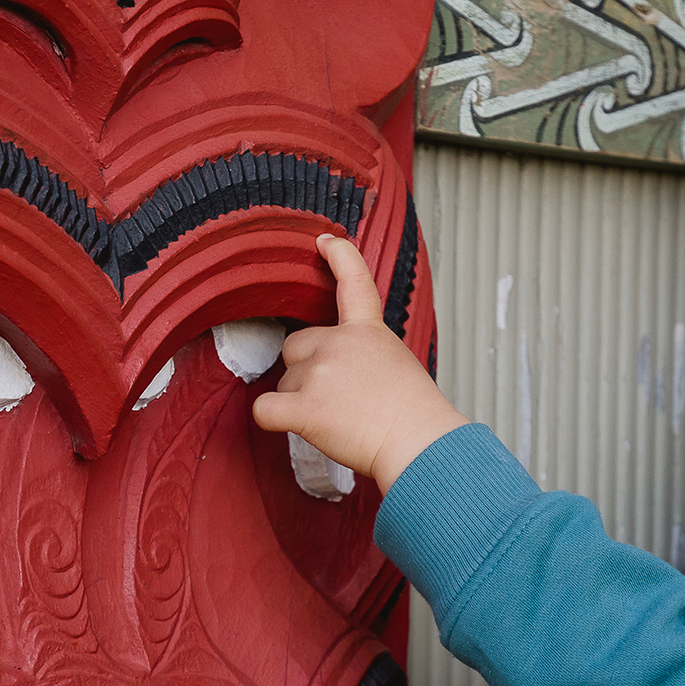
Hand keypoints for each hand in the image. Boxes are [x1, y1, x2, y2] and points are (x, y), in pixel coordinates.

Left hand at [251, 234, 471, 490]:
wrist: (419, 443)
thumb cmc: (415, 415)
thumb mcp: (398, 364)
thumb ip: (366, 354)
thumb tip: (344, 371)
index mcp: (368, 331)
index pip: (353, 281)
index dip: (339, 257)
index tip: (326, 242)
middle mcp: (339, 344)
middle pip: (295, 346)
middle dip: (306, 369)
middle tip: (336, 396)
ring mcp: (320, 373)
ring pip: (286, 381)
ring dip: (300, 400)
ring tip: (337, 419)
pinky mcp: (305, 407)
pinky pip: (265, 409)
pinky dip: (273, 418)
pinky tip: (294, 425)